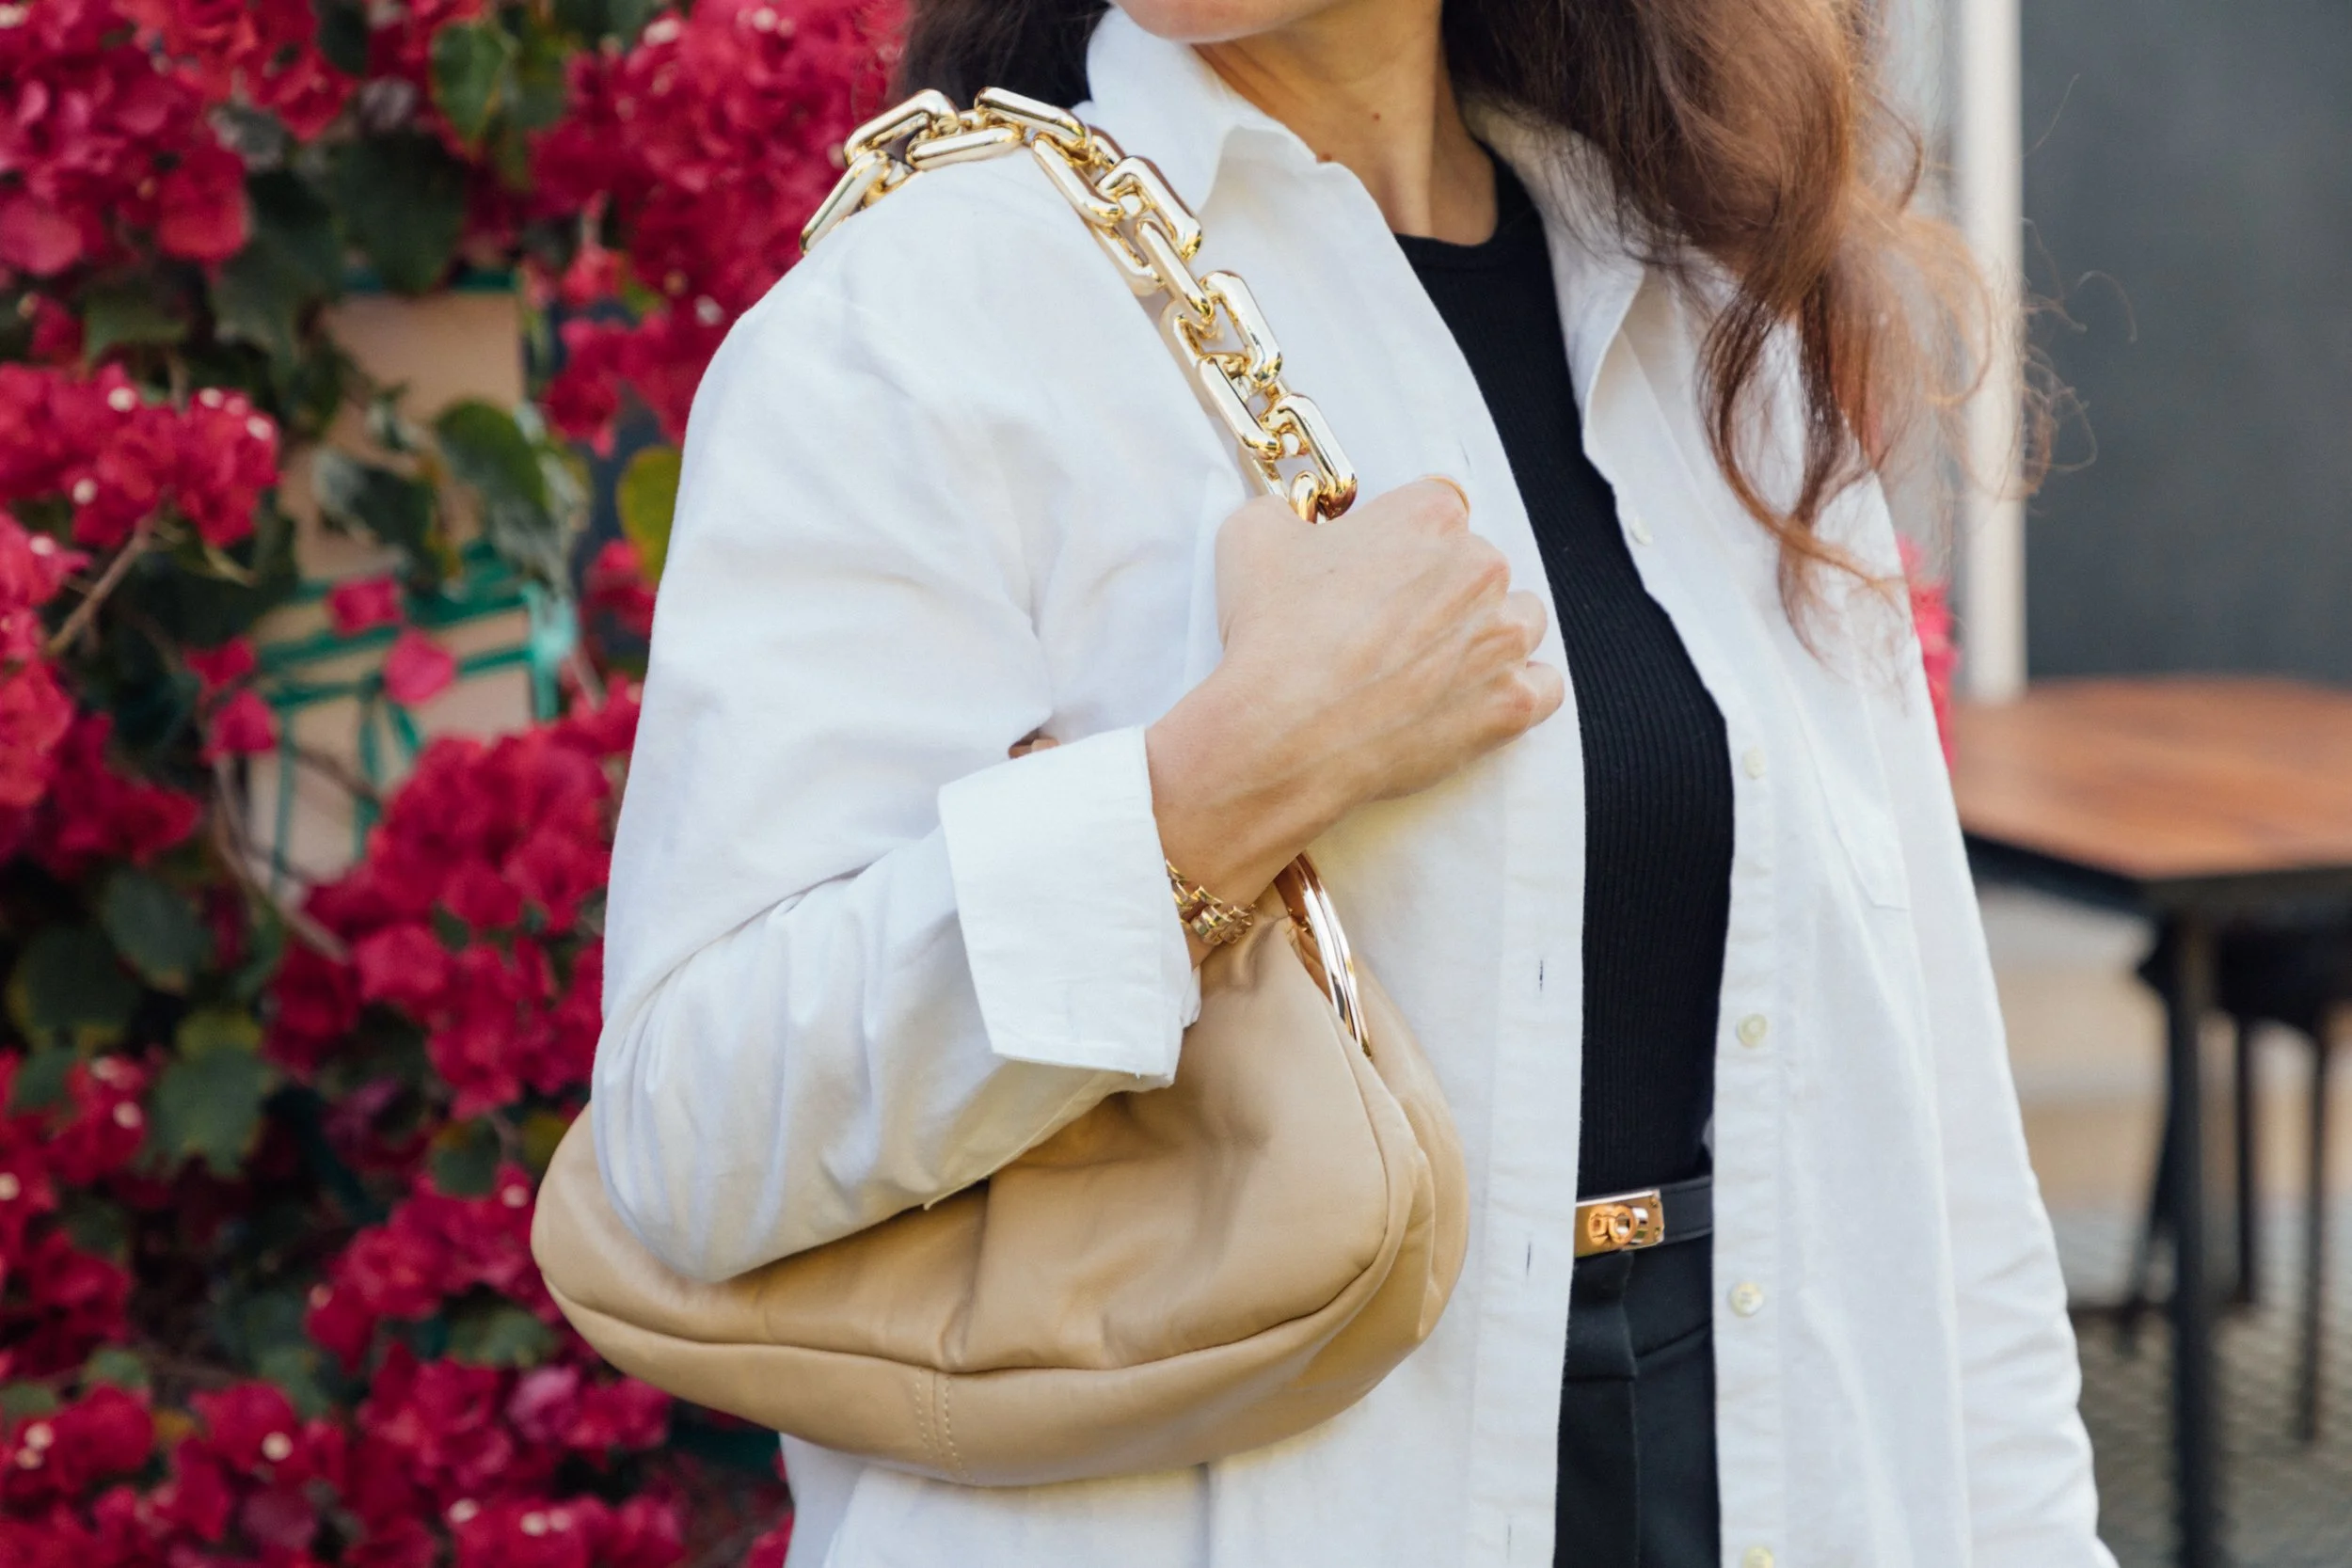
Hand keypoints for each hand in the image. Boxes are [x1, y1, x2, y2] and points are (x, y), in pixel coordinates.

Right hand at [1146, 478, 1560, 925]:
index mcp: (1430, 515)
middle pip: (1481, 565)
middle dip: (1443, 591)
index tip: (1381, 569)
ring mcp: (1504, 637)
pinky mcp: (1511, 703)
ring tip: (1435, 664)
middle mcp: (1481, 567)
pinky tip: (1476, 697)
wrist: (1284, 733)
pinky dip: (1517, 690)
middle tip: (1391, 628)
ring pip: (1521, 620)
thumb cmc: (1271, 637)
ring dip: (1489, 635)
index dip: (1405, 541)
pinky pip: (1543, 686)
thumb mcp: (1252, 537)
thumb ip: (1287, 513)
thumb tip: (1294, 519)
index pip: (1438, 508)